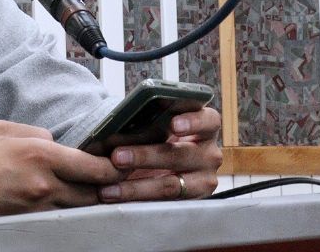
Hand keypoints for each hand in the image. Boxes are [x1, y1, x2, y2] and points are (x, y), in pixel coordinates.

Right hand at [0, 120, 122, 219]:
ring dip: (87, 204)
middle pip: (91, 194)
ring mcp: (35, 212)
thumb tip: (55, 141)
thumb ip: (34, 132)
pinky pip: (57, 223)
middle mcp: (43, 186)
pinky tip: (65, 209)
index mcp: (38, 155)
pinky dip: (65, 216)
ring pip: (77, 211)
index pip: (91, 166)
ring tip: (95, 197)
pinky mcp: (26, 228)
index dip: (111, 168)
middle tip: (116, 184)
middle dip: (106, 190)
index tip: (120, 166)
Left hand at [97, 107, 221, 202]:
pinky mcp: (191, 202)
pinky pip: (163, 204)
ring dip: (137, 186)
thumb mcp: (161, 123)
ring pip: (171, 185)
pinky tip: (115, 195)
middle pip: (181, 155)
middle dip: (146, 156)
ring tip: (110, 186)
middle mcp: (209, 154)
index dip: (192, 121)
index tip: (173, 124)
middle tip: (117, 156)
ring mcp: (204, 180)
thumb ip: (152, 119)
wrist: (164, 165)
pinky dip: (136, 200)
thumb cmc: (160, 134)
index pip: (209, 121)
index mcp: (207, 127)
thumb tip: (123, 116)